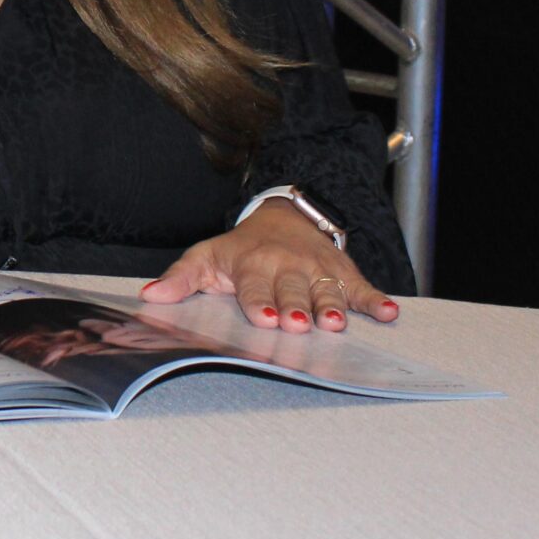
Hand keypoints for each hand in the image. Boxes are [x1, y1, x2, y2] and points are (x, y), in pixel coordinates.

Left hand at [140, 202, 398, 334]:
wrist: (284, 214)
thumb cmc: (240, 248)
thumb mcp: (206, 256)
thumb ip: (180, 278)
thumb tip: (149, 296)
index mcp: (253, 263)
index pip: (255, 285)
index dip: (259, 300)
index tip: (262, 317)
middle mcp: (288, 266)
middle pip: (293, 289)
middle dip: (296, 305)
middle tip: (299, 324)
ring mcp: (319, 270)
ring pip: (327, 290)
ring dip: (334, 306)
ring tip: (337, 323)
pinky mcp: (344, 273)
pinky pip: (362, 288)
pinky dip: (376, 300)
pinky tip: (390, 313)